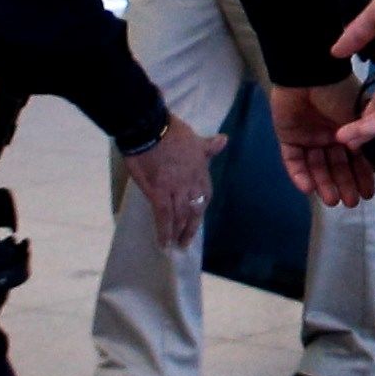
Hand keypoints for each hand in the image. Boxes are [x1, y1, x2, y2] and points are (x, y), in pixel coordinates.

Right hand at [123, 122, 219, 245]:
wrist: (150, 129)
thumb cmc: (171, 131)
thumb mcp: (195, 138)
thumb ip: (208, 145)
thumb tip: (224, 140)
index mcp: (200, 171)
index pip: (205, 196)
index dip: (201, 209)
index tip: (197, 219)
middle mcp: (191, 183)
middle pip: (195, 210)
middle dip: (191, 228)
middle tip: (186, 243)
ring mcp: (176, 189)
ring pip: (180, 216)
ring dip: (178, 233)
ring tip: (175, 246)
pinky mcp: (158, 192)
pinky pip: (163, 215)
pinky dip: (164, 231)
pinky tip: (163, 243)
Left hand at [268, 77, 374, 207]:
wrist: (308, 75)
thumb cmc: (338, 93)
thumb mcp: (358, 117)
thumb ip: (363, 142)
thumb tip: (374, 166)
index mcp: (347, 129)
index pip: (356, 158)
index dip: (362, 176)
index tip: (368, 195)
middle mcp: (329, 135)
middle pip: (336, 165)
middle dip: (343, 184)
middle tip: (350, 203)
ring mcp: (308, 137)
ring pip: (316, 166)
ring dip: (323, 183)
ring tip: (332, 201)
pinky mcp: (288, 137)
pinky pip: (293, 160)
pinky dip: (299, 174)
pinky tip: (308, 188)